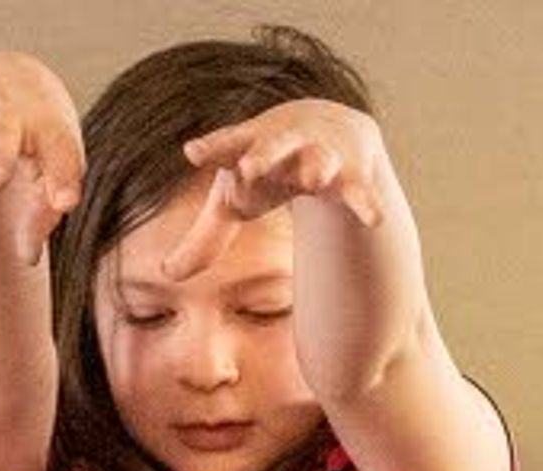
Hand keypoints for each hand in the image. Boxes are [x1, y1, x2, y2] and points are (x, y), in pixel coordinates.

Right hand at [0, 53, 83, 255]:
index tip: (65, 203)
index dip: (63, 179)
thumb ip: (44, 212)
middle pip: (3, 135)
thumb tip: (28, 259)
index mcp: (47, 130)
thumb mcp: (53, 165)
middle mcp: (8, 118)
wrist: (9, 76)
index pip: (60, 155)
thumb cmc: (40, 135)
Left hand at [162, 100, 388, 277]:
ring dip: (317, 164)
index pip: (227, 145)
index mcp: (250, 146)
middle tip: (250, 167)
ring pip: (320, 158)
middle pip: (272, 145)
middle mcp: (285, 144)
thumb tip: (167, 275)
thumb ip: (205, 237)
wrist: (328, 122)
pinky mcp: (351, 171)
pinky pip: (358, 189)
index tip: (192, 152)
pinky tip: (375, 218)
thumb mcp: (236, 199)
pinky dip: (366, 202)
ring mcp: (320, 153)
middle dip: (263, 154)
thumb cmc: (269, 167)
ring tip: (316, 176)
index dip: (212, 148)